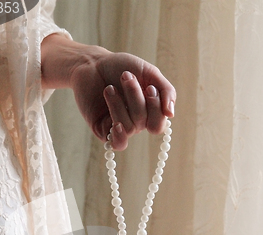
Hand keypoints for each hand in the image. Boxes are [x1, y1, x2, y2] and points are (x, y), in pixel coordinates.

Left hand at [41, 35, 175, 149]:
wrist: (91, 63)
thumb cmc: (120, 66)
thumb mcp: (149, 73)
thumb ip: (166, 90)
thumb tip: (171, 114)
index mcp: (150, 110)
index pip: (160, 123)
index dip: (156, 108)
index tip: (149, 86)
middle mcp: (137, 122)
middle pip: (146, 124)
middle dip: (137, 100)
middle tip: (126, 77)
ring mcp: (121, 127)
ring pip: (130, 128)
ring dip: (119, 104)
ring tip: (109, 88)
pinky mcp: (103, 130)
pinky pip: (117, 142)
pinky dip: (119, 136)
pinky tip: (116, 124)